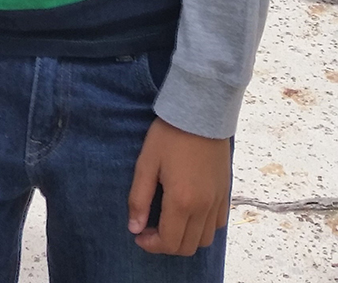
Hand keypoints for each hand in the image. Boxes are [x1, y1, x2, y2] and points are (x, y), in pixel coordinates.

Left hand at [128, 118, 229, 255]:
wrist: (200, 114)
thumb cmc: (169, 135)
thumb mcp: (146, 163)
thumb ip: (139, 198)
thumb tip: (134, 228)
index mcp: (181, 201)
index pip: (169, 242)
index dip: (151, 245)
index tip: (139, 235)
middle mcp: (203, 207)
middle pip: (187, 246)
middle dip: (166, 245)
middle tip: (150, 229)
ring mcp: (217, 202)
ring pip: (205, 240)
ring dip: (185, 239)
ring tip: (168, 222)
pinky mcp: (225, 194)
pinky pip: (217, 224)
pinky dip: (203, 228)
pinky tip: (189, 213)